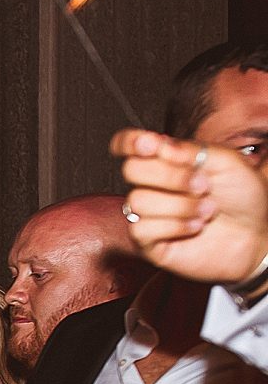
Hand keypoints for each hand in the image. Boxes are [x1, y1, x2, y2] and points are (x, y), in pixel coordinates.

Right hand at [113, 130, 267, 286]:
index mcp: (167, 160)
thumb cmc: (244, 196)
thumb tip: (160, 145)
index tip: (149, 145)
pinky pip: (141, 229)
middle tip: (203, 186)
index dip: (129, 141)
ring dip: (181, 206)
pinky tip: (196, 227)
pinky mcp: (147, 242)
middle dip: (171, 177)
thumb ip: (194, 149)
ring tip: (207, 211)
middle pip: (132, 170)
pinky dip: (176, 226)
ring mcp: (147, 214)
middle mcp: (152, 185)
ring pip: (139, 201)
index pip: (128, 145)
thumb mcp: (229, 162)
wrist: (256, 234)